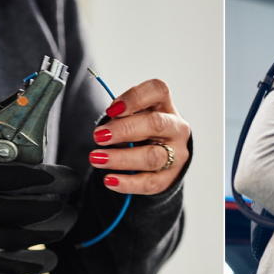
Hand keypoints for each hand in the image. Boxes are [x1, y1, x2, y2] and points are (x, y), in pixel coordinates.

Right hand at [0, 136, 80, 273]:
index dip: (38, 176)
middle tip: (64, 202)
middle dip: (49, 205)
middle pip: (24, 208)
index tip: (52, 176)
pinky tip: (41, 264)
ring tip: (61, 232)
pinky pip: (0, 266)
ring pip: (19, 238)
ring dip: (44, 235)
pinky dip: (24, 265)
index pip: (12, 175)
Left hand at [89, 79, 190, 193]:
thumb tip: (107, 124)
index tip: (111, 109)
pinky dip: (127, 183)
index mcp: (165, 106)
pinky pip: (149, 183)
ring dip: (121, 158)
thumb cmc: (142, 130)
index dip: (134, 97)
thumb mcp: (134, 116)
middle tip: (99, 136)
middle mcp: (175, 128)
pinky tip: (110, 180)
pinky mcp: (169, 178)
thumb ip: (122, 115)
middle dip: (124, 129)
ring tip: (97, 159)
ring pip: (152, 157)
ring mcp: (176, 154)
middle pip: (155, 124)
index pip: (158, 91)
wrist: (162, 156)